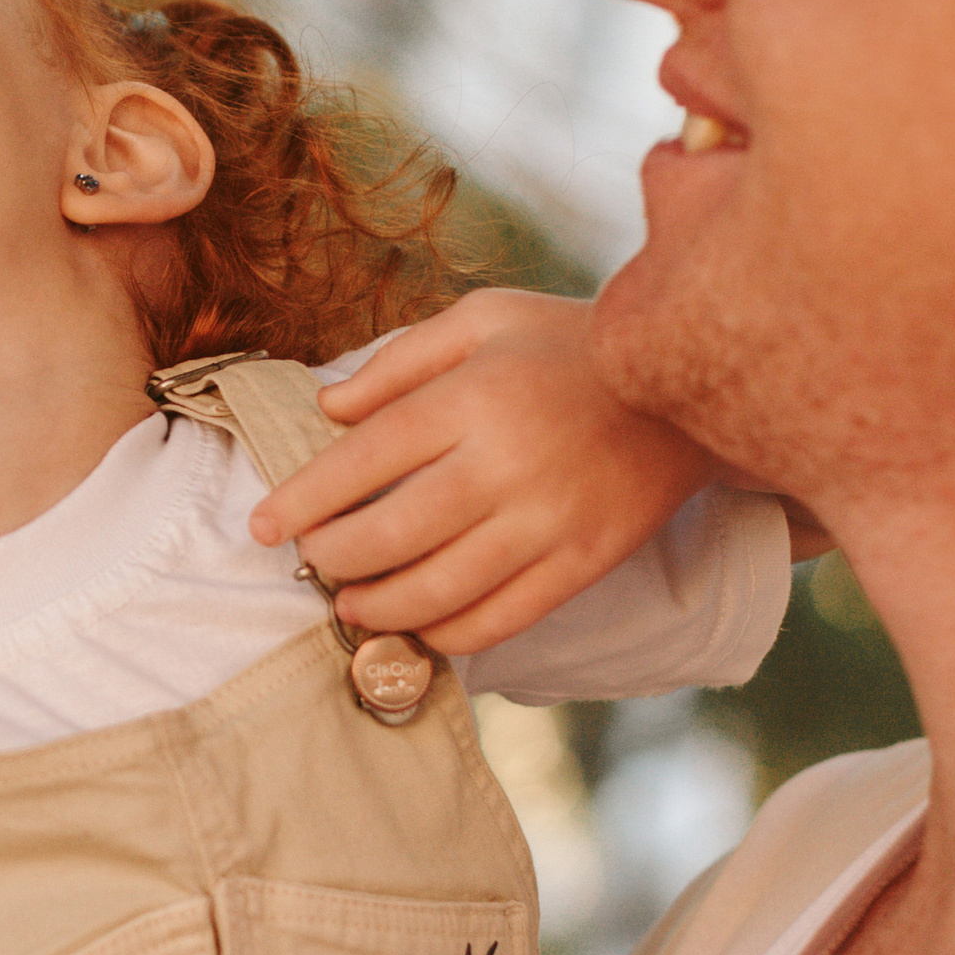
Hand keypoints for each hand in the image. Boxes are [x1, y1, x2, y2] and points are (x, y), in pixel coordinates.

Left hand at [251, 289, 709, 653]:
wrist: (691, 388)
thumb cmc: (569, 345)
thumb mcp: (484, 320)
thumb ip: (400, 361)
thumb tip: (328, 411)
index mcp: (475, 398)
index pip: (365, 460)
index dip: (304, 499)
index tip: (264, 525)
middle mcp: (508, 464)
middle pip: (393, 533)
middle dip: (334, 559)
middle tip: (312, 562)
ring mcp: (549, 521)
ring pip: (441, 589)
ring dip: (380, 607)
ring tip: (350, 604)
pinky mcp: (583, 562)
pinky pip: (502, 618)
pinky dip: (449, 635)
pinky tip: (418, 628)